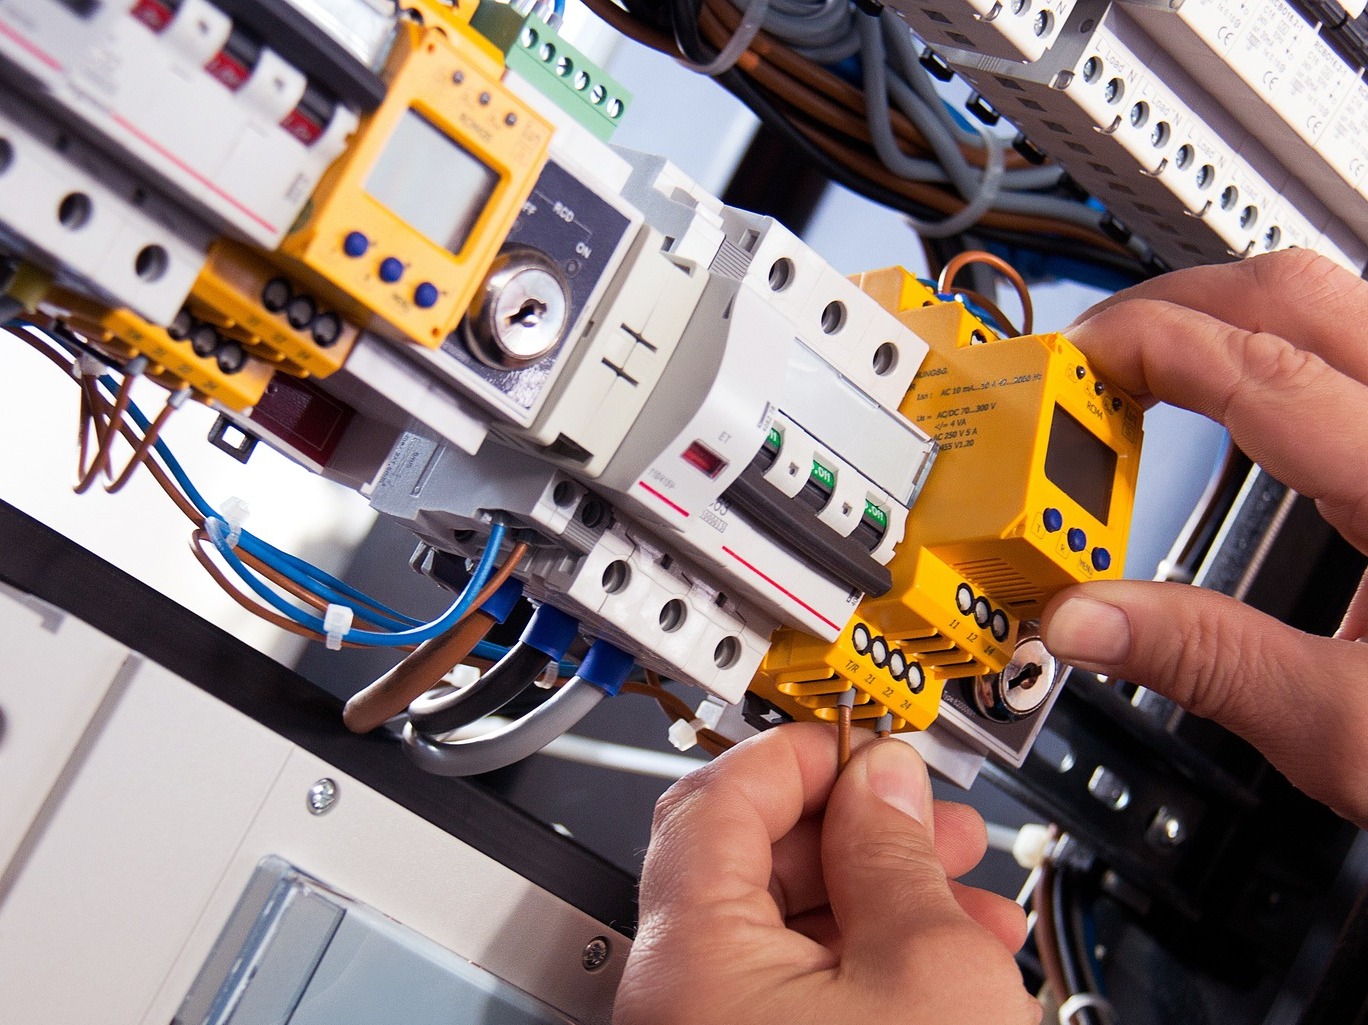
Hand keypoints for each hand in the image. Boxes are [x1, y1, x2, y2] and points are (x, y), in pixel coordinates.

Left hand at [613, 724, 1038, 1024]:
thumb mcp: (928, 970)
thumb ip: (896, 854)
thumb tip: (881, 783)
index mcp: (688, 961)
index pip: (715, 797)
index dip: (801, 752)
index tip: (862, 743)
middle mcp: (675, 1002)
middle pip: (749, 862)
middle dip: (859, 829)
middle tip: (931, 817)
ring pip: (782, 934)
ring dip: (878, 899)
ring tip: (966, 895)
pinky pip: (793, 996)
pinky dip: (864, 966)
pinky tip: (945, 963)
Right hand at [1041, 248, 1367, 827]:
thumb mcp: (1348, 731)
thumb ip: (1206, 662)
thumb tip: (1087, 616)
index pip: (1265, 373)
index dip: (1152, 350)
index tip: (1076, 364)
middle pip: (1301, 294)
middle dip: (1177, 305)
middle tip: (1095, 358)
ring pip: (1340, 302)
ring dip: (1228, 317)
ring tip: (1149, 374)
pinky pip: (1357, 349)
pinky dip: (1274, 349)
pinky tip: (1235, 397)